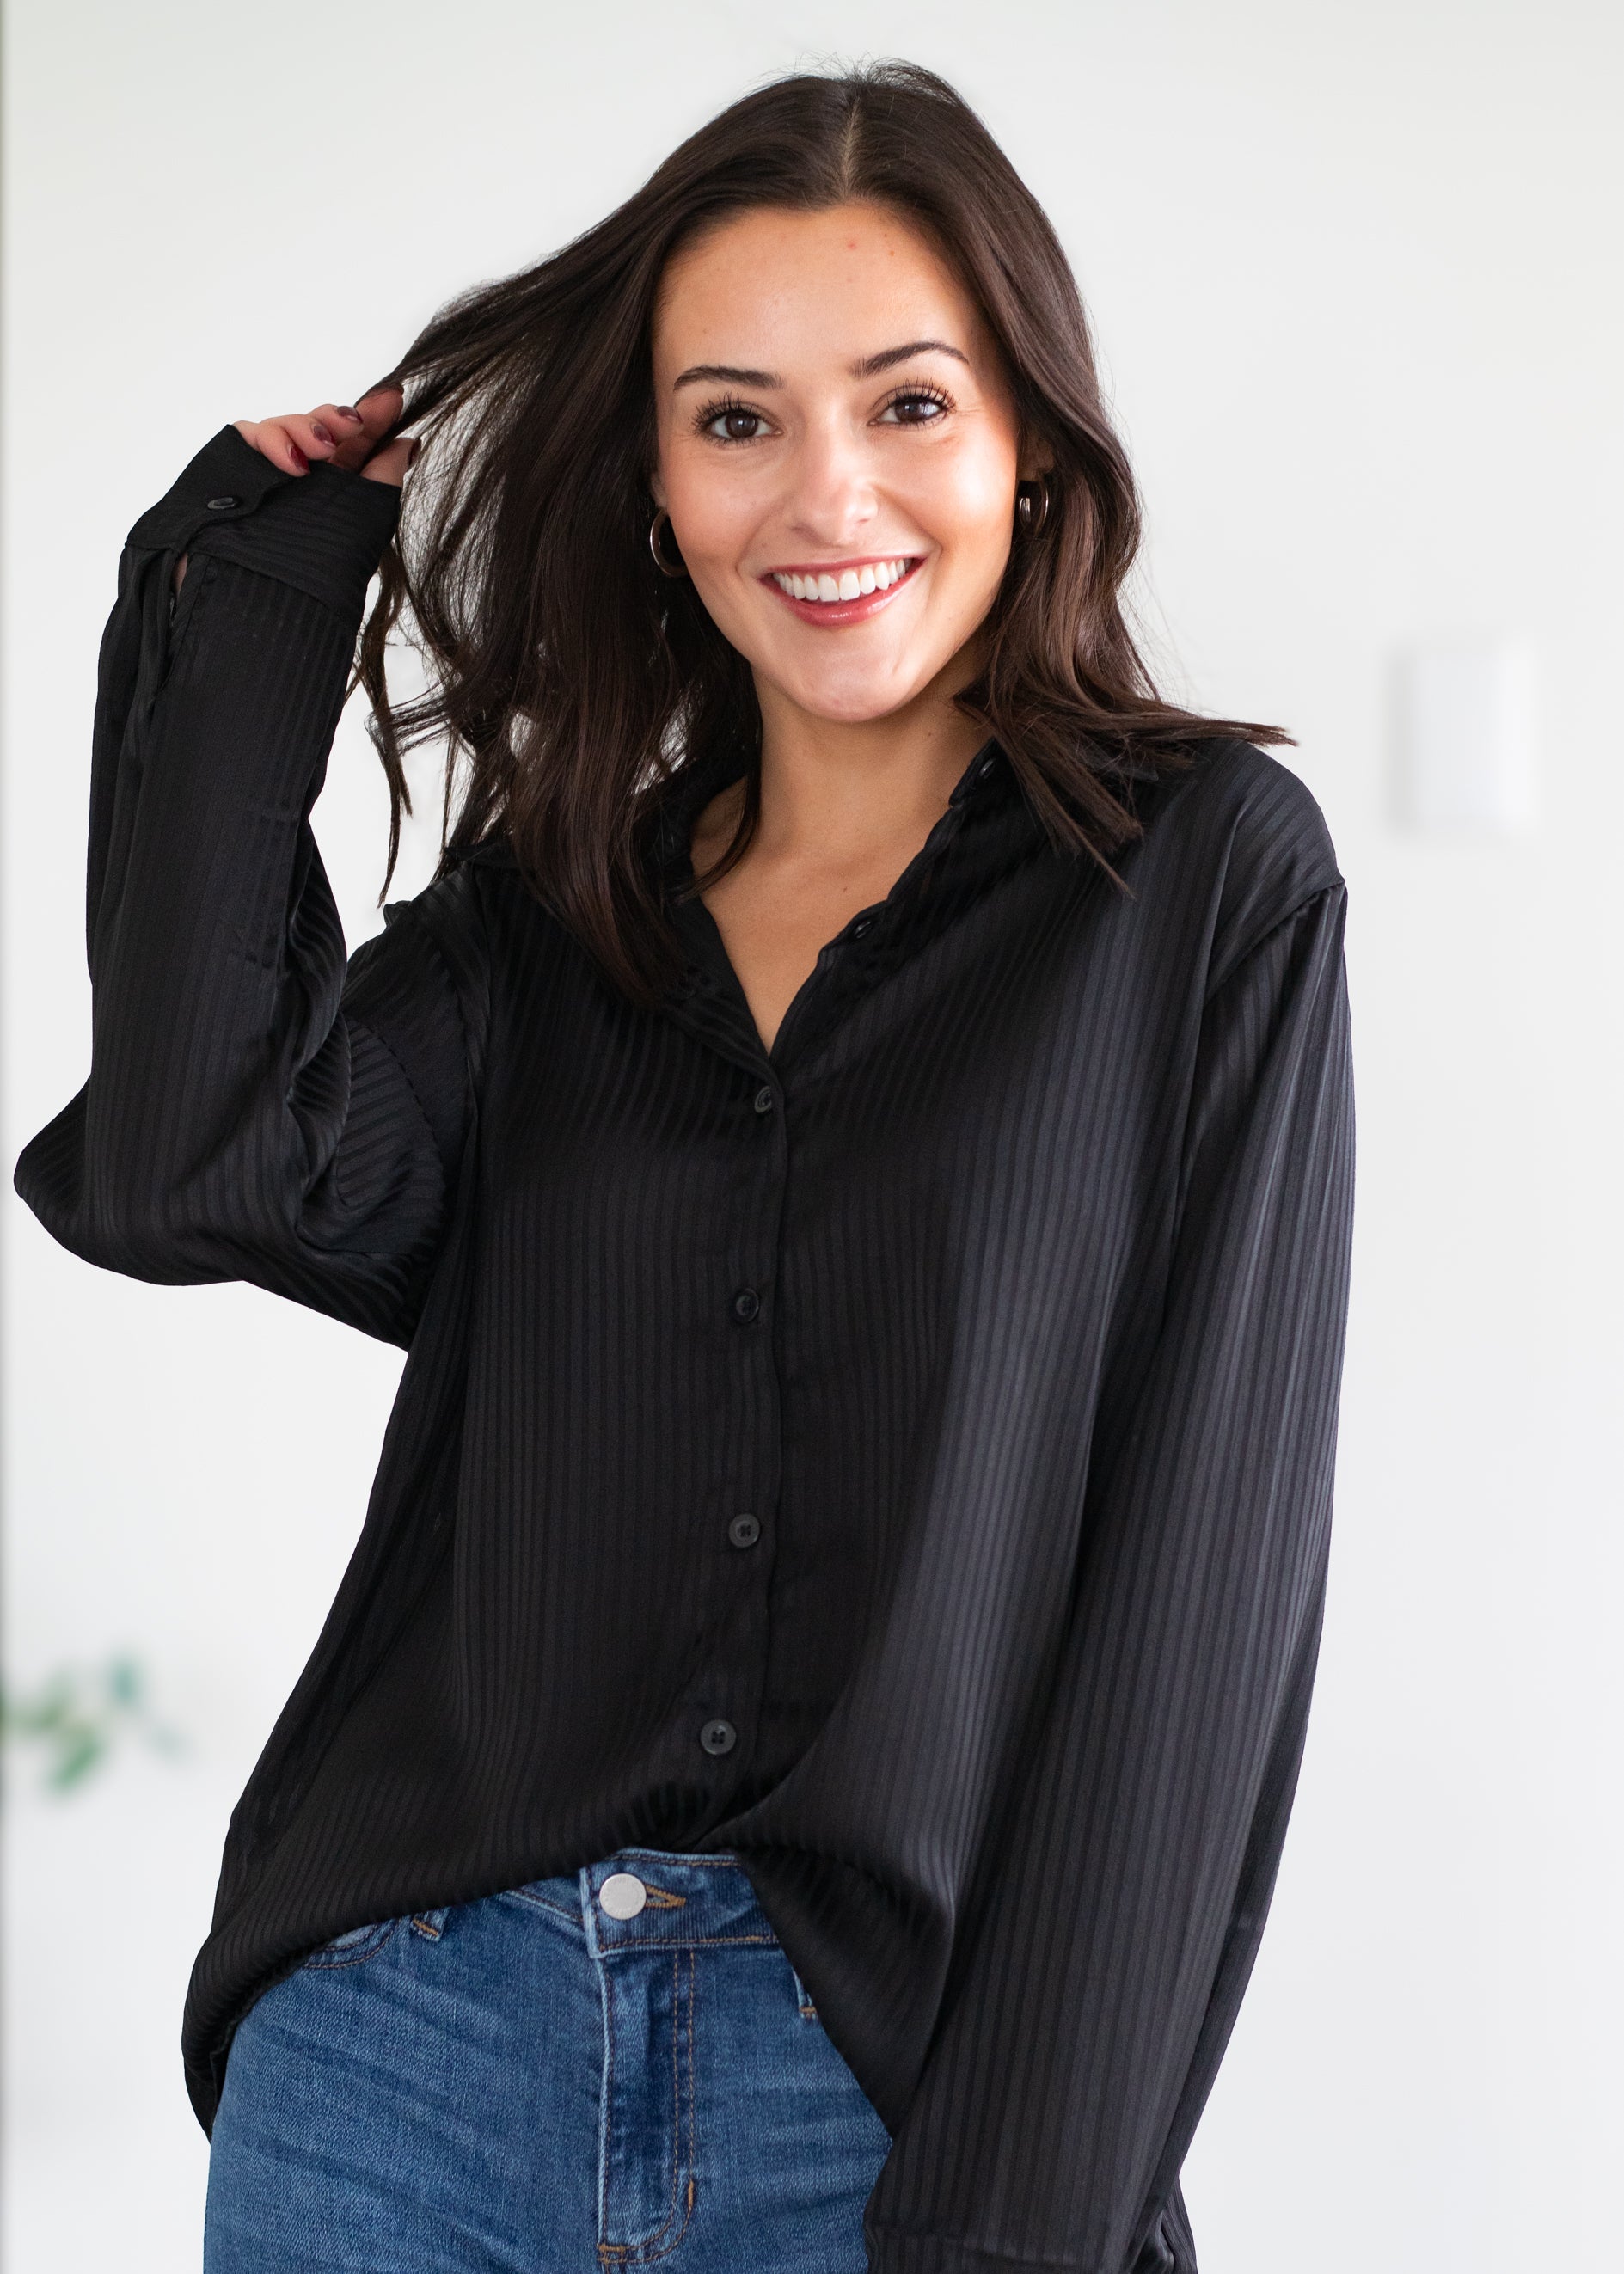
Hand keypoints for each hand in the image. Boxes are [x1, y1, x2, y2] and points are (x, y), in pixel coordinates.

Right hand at [175, 385, 410, 592]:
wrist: (264, 597)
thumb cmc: (317, 568)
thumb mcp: (362, 517)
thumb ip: (384, 475)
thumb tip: (409, 442)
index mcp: (332, 486)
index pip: (350, 439)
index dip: (371, 416)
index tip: (392, 399)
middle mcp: (299, 475)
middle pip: (316, 425)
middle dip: (335, 418)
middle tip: (353, 425)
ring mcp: (266, 470)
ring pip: (283, 424)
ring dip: (306, 429)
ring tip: (321, 452)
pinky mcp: (234, 465)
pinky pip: (247, 433)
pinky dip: (271, 441)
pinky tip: (292, 466)